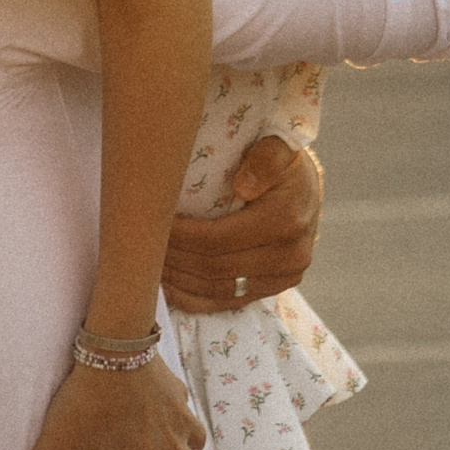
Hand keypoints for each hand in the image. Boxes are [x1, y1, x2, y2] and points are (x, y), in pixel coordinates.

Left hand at [163, 136, 323, 313]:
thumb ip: (265, 158)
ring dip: (180, 280)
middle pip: (215, 267)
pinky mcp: (275, 290)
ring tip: (151, 264)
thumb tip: (242, 185)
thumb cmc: (283, 163)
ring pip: (219, 290)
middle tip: (143, 245)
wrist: (306, 190)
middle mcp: (289, 256)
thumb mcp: (278, 147)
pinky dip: (195, 299)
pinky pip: (229, 302)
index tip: (153, 225)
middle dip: (175, 258)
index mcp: (285, 221)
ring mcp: (284, 279)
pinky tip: (170, 288)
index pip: (218, 239)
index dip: (181, 237)